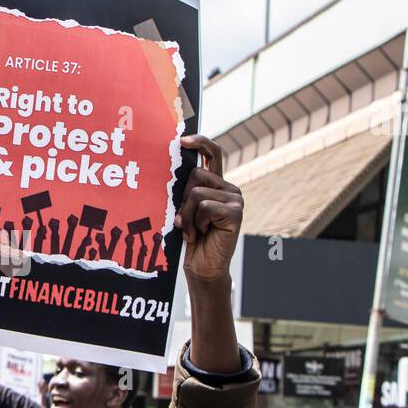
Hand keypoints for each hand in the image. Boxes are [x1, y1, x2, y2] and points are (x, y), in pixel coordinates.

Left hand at [174, 134, 242, 283]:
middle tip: (186, 221)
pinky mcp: (236, 212)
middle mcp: (229, 188)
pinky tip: (203, 233)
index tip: (182, 140)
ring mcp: (235, 199)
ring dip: (188, 214)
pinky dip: (196, 222)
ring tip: (194, 230)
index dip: (199, 142)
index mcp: (217, 183)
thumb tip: (172, 168)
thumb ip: (185, 190)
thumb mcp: (184, 209)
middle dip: (183, 199)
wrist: (202, 267)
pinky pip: (204, 206)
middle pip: (196, 174)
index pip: (212, 152)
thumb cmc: (190, 238)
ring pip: (197, 192)